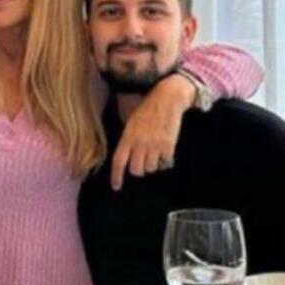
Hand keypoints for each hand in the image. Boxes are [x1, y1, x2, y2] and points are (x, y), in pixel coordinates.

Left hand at [110, 74, 195, 189]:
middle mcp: (139, 143)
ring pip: (151, 168)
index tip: (116, 187)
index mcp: (127, 136)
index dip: (116, 176)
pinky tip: (166, 153)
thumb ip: (127, 139)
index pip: (118, 161)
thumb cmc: (147, 108)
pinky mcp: (169, 145)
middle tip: (143, 163)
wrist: (167, 98)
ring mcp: (154, 145)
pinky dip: (166, 161)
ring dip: (153, 165)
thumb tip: (125, 156)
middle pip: (136, 170)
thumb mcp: (130, 121)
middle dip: (139, 170)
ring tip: (155, 154)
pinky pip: (166, 163)